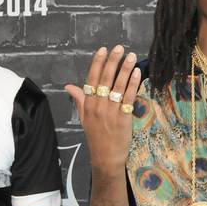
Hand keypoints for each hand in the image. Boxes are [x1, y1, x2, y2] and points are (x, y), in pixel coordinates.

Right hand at [65, 45, 142, 174]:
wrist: (105, 158)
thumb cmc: (96, 137)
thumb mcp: (84, 118)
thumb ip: (79, 100)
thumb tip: (69, 87)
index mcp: (88, 105)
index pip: (91, 79)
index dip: (98, 63)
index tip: (103, 50)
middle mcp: (98, 107)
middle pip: (105, 80)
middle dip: (112, 61)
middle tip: (119, 47)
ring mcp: (110, 113)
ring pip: (118, 86)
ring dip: (125, 69)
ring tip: (131, 56)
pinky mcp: (123, 119)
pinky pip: (128, 98)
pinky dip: (133, 84)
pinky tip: (137, 73)